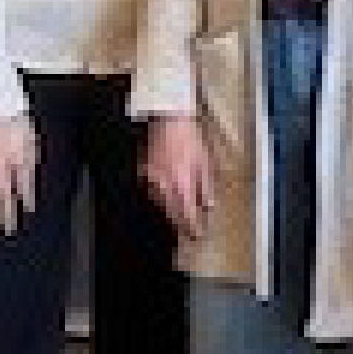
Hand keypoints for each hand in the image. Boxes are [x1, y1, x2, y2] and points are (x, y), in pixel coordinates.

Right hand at [0, 115, 36, 236]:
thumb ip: (29, 163)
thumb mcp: (30, 140)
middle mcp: (2, 163)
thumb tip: (27, 185)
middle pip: (5, 195)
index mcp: (19, 157)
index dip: (27, 200)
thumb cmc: (14, 122)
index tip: (28, 211)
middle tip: (9, 229)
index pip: (24, 185)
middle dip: (7, 214)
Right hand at [142, 113, 213, 242]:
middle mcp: (164, 185)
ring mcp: (151, 179)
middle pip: (172, 213)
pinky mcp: (143, 173)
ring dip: (172, 212)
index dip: (192, 226)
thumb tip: (208, 207)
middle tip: (189, 232)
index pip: (187, 213)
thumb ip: (206, 187)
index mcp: (182, 183)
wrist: (169, 118)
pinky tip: (168, 198)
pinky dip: (161, 198)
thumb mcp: (205, 162)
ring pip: (161, 204)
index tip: (197, 235)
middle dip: (182, 223)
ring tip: (180, 218)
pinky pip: (153, 192)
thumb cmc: (191, 139)